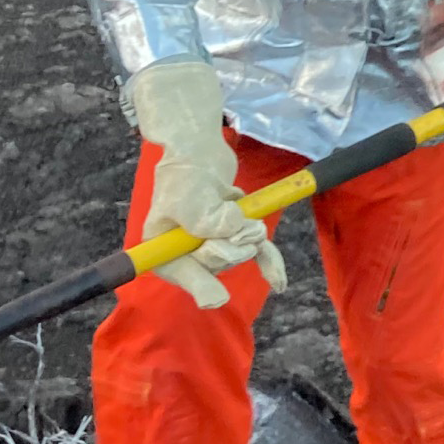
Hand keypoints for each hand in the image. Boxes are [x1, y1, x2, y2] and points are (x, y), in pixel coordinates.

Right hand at [127, 59, 286, 307]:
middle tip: (230, 214)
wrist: (199, 147)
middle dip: (232, 242)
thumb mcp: (189, 199)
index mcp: (164, 249)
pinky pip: (254, 254)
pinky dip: (269, 261)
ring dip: (251, 238)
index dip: (202, 282)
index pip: (183, 273)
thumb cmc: (185, 174)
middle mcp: (187, 252)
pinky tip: (279, 281)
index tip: (219, 296)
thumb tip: (236, 243)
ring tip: (244, 213)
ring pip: (240, 255)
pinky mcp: (234, 234)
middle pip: (217, 263)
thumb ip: (208, 224)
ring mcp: (212, 243)